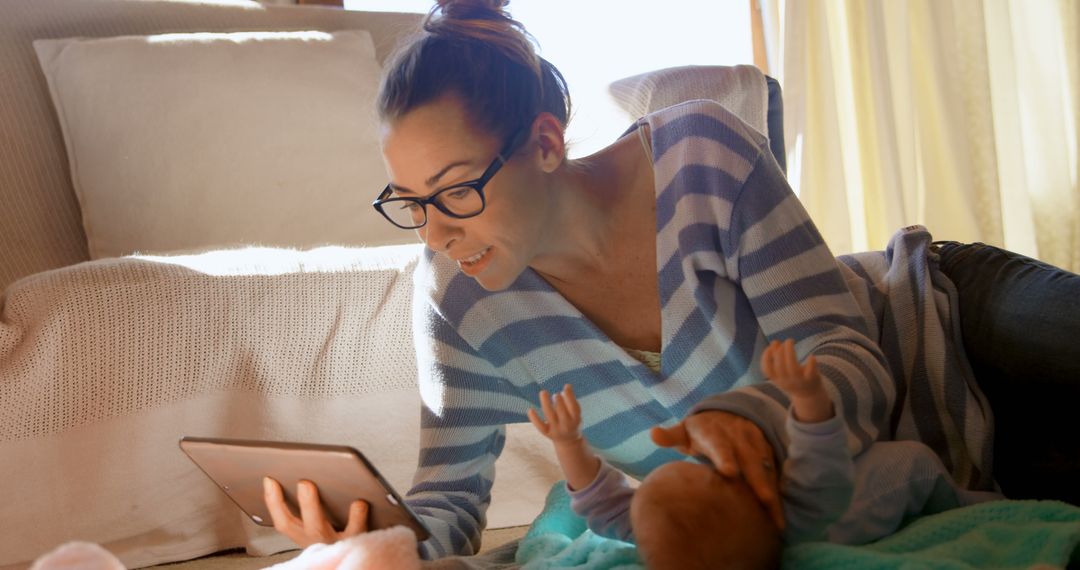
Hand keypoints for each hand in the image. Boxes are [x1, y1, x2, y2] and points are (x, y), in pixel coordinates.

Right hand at [262, 477, 367, 546]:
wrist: (361, 554)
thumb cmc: (341, 531)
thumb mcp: (321, 522)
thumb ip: (310, 504)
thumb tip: (304, 475)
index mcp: (304, 534)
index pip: (283, 521)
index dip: (273, 501)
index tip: (269, 480)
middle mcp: (315, 541)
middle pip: (298, 524)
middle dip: (297, 502)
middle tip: (302, 482)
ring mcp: (332, 543)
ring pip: (318, 528)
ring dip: (314, 507)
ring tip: (315, 487)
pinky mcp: (354, 543)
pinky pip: (354, 530)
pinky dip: (356, 516)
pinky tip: (359, 503)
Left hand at [527, 384, 582, 443]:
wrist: (568, 441)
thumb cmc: (571, 421)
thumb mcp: (575, 413)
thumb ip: (571, 401)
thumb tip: (567, 386)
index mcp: (576, 419)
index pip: (574, 407)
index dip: (570, 396)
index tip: (566, 386)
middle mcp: (566, 425)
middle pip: (562, 412)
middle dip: (559, 401)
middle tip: (556, 394)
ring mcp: (556, 430)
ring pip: (550, 415)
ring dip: (546, 403)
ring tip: (543, 392)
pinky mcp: (547, 433)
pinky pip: (539, 426)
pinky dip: (534, 418)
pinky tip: (530, 409)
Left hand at [651, 411, 783, 529]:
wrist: (728, 413)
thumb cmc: (701, 431)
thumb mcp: (685, 431)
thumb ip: (671, 436)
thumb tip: (653, 434)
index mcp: (714, 434)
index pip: (719, 446)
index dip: (725, 457)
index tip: (730, 472)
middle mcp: (738, 438)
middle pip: (749, 460)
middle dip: (758, 481)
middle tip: (765, 501)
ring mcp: (755, 444)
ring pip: (766, 469)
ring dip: (772, 491)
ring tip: (776, 518)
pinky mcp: (767, 452)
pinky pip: (774, 473)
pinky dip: (778, 493)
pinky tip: (778, 517)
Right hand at [761, 339, 832, 422]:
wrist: (808, 395)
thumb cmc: (793, 379)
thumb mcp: (782, 371)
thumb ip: (777, 357)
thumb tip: (775, 342)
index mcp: (777, 379)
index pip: (767, 369)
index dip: (766, 357)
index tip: (770, 347)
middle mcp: (786, 381)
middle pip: (780, 365)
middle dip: (780, 350)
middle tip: (786, 342)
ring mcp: (798, 380)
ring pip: (792, 367)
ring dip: (790, 352)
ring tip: (790, 341)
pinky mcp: (811, 379)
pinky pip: (810, 371)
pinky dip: (811, 362)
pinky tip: (811, 355)